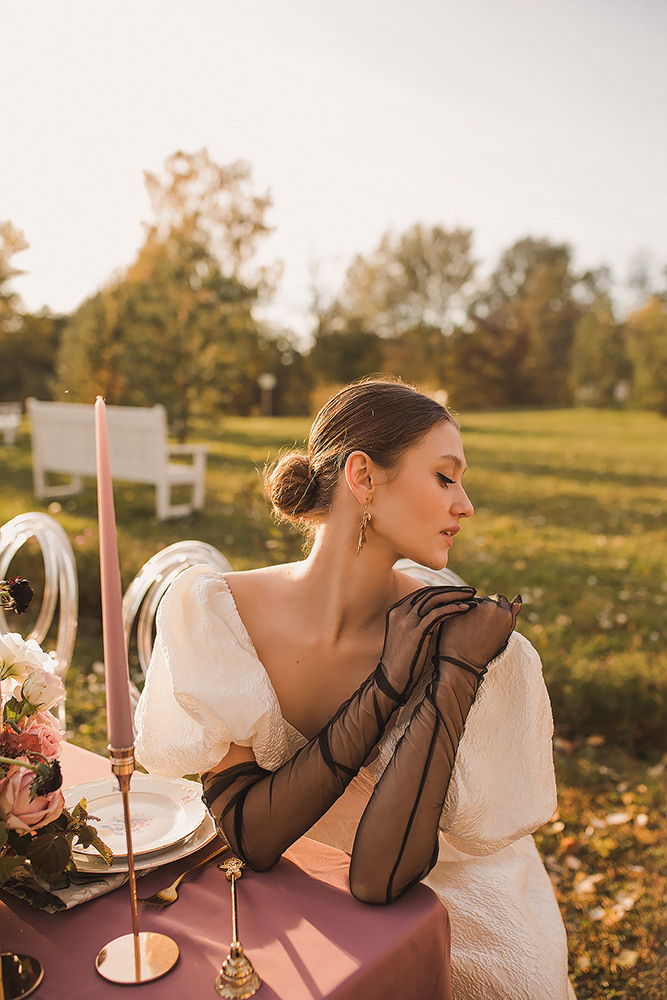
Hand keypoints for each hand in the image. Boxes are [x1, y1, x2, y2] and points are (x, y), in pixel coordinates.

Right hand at [378, 586, 476, 701]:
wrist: (392, 680)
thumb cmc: (404, 660)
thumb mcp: (407, 635)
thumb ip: (418, 622)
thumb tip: (441, 614)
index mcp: (396, 610)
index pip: (423, 593)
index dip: (443, 590)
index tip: (460, 592)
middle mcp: (400, 611)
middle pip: (429, 593)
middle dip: (452, 590)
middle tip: (471, 591)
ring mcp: (406, 621)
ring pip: (434, 600)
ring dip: (455, 596)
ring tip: (472, 597)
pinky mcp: (415, 632)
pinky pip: (437, 614)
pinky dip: (452, 609)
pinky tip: (465, 608)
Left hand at [435, 593, 521, 677]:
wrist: (462, 662)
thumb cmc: (484, 652)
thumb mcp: (502, 636)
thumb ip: (511, 617)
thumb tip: (517, 600)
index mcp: (505, 613)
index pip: (500, 599)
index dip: (494, 609)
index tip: (488, 621)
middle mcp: (492, 606)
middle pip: (486, 599)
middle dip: (482, 608)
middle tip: (477, 626)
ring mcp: (474, 606)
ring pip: (472, 600)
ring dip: (470, 609)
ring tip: (468, 627)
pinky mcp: (458, 607)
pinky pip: (459, 604)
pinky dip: (458, 611)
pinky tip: (458, 625)